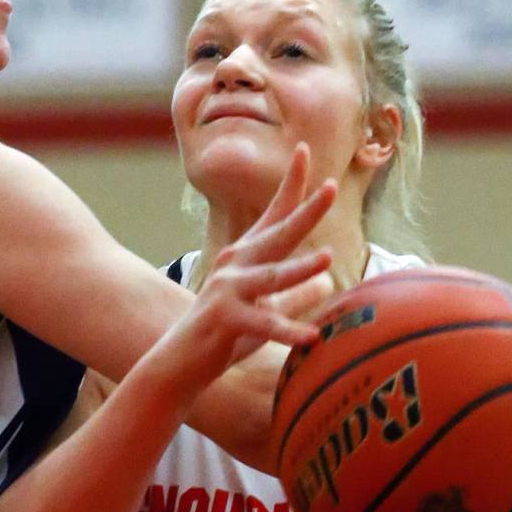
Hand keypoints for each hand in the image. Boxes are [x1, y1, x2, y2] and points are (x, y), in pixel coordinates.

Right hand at [169, 143, 335, 388]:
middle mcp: (237, 264)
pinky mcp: (225, 319)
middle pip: (278, 234)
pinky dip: (287, 331)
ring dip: (299, 268)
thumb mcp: (265, 313)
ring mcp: (228, 290)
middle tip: (332, 188)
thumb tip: (326, 283)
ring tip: (327, 258)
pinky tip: (311, 337)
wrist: (180, 361)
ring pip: (271, 276)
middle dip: (306, 211)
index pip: (275, 214)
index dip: (292, 183)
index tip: (305, 149)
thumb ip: (295, 298)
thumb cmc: (225, 336)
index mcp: (247, 257)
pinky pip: (262, 325)